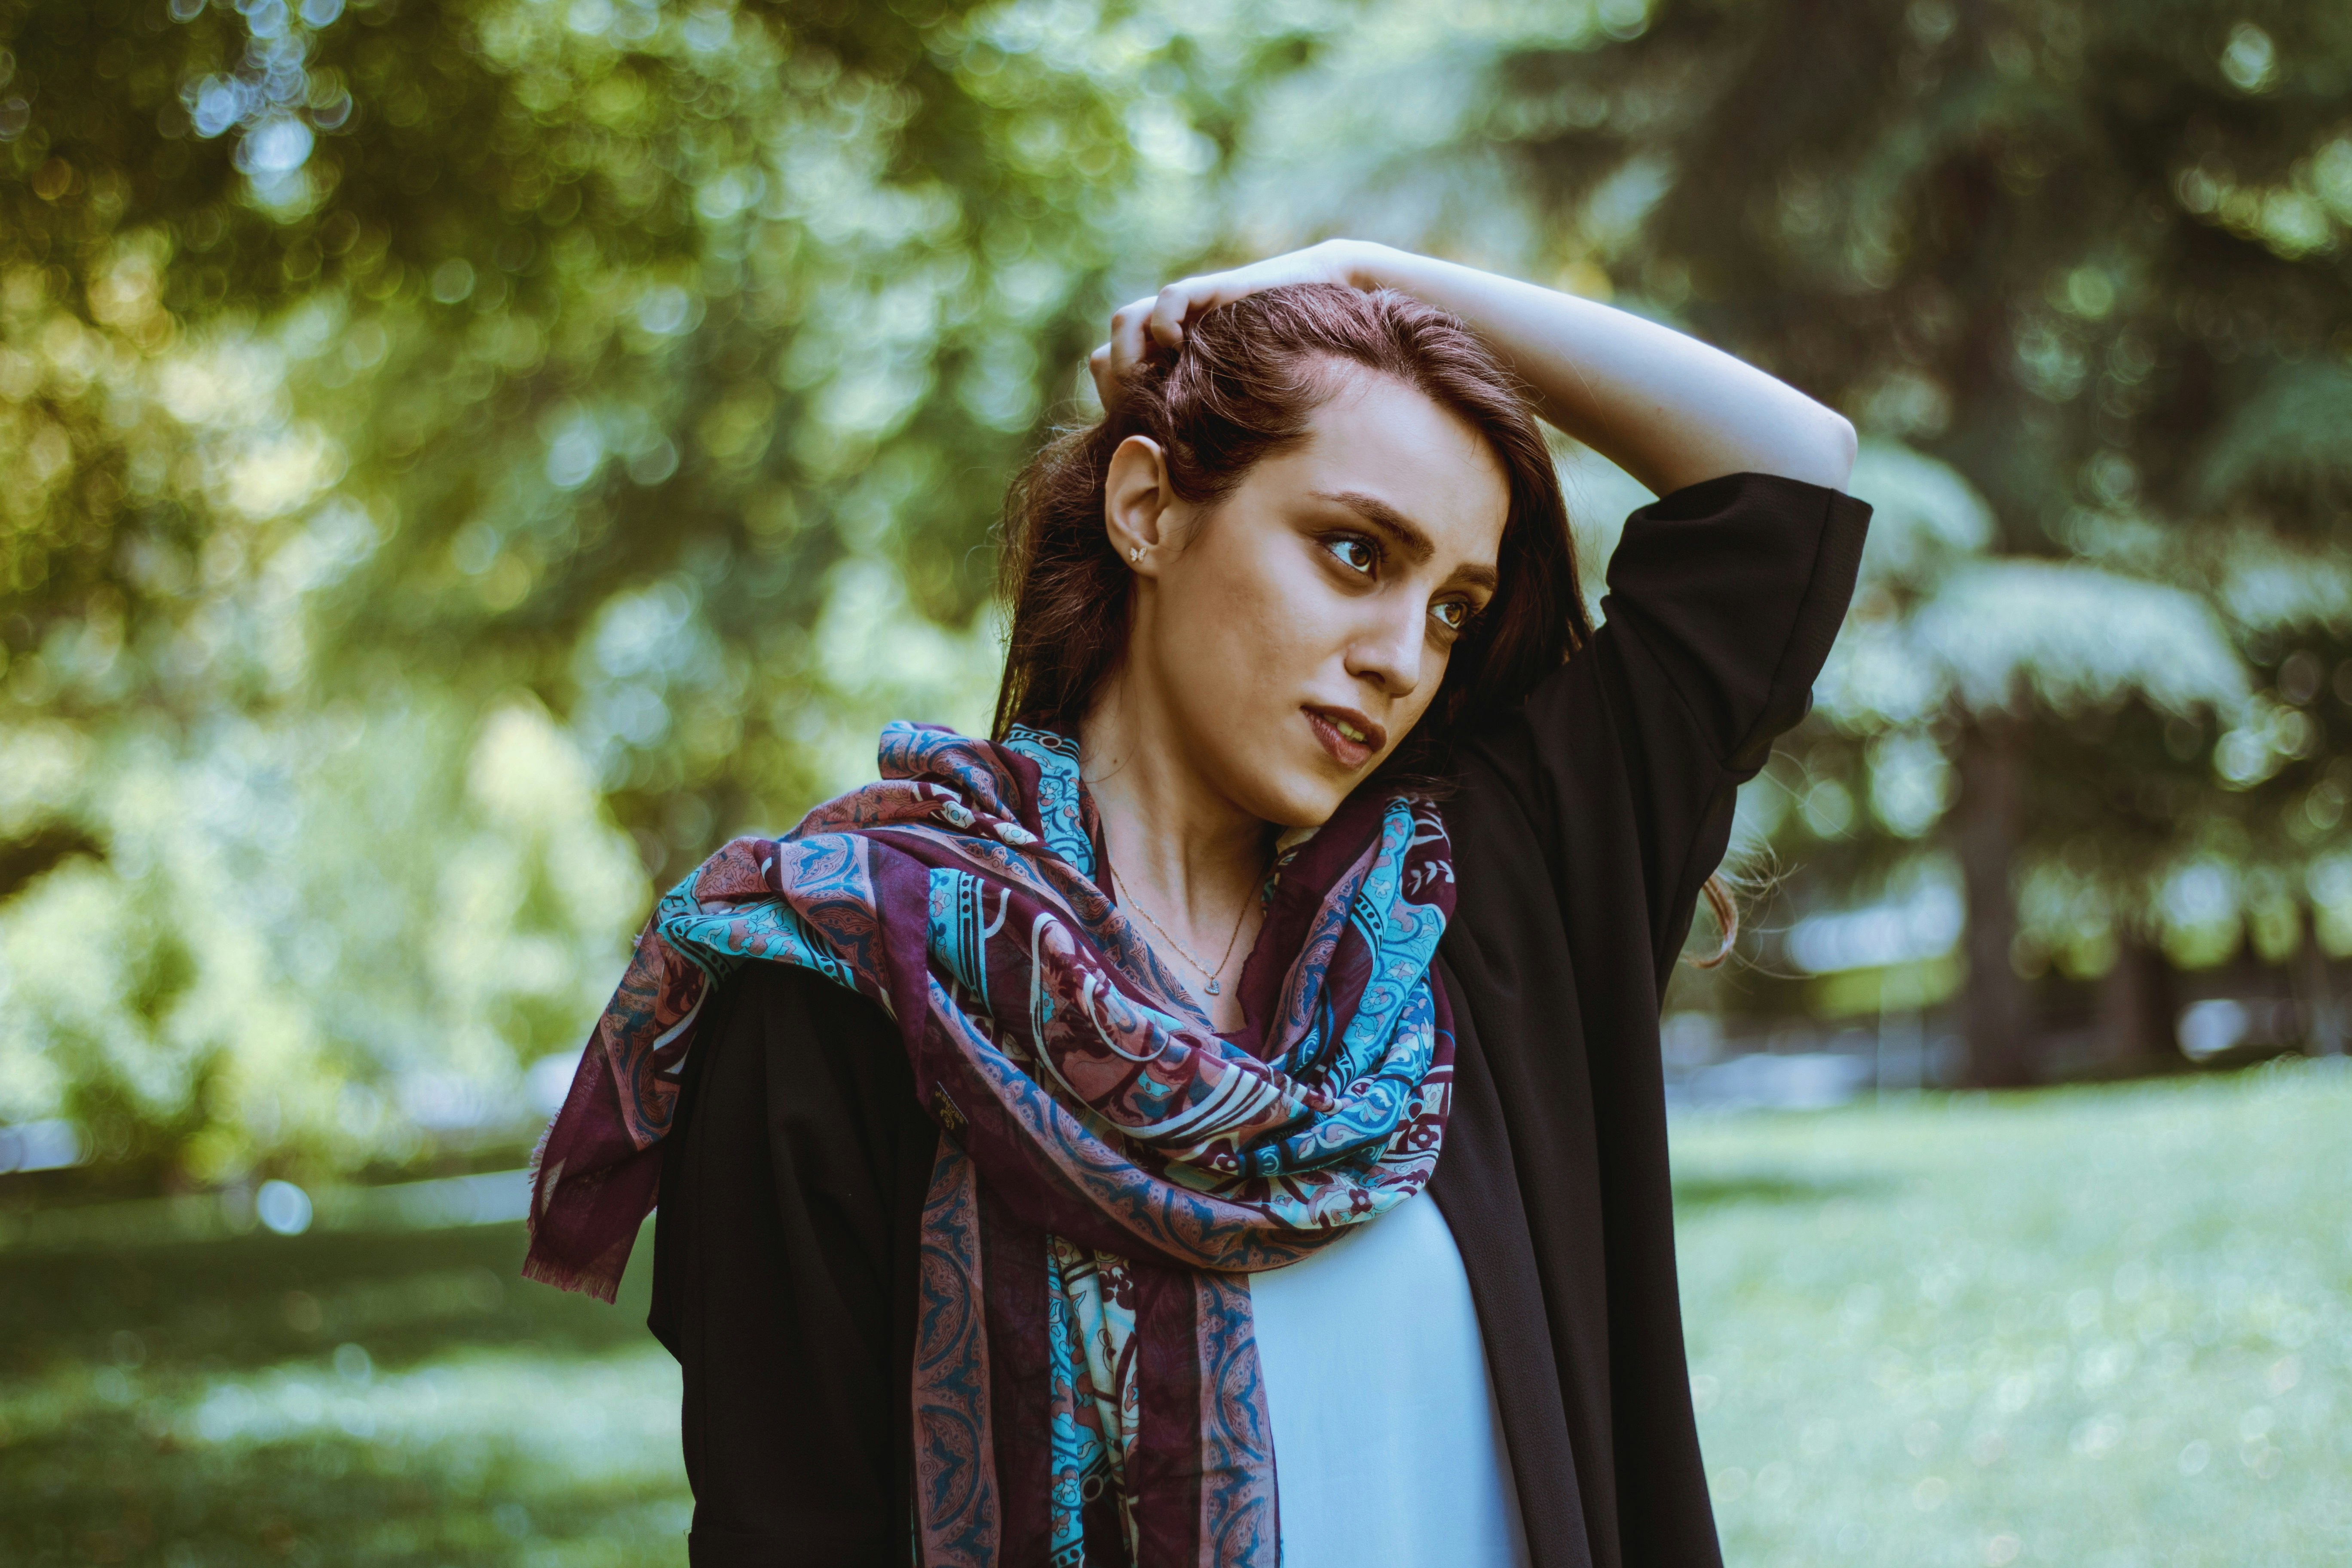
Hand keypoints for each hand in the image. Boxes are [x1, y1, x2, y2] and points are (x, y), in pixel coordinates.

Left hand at [1087, 239, 1378, 410]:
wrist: (1322, 317)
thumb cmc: (1285, 371)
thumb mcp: (1238, 409)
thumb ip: (1205, 430)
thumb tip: (1175, 480)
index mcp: (1167, 367)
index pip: (1110, 379)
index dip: (1113, 404)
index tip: (1137, 430)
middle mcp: (1168, 340)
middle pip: (1107, 356)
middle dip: (1115, 386)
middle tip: (1140, 410)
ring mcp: (1185, 314)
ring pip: (1125, 321)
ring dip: (1127, 354)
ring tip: (1150, 378)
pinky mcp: (1209, 290)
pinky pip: (1168, 298)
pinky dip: (1163, 322)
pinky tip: (1178, 344)